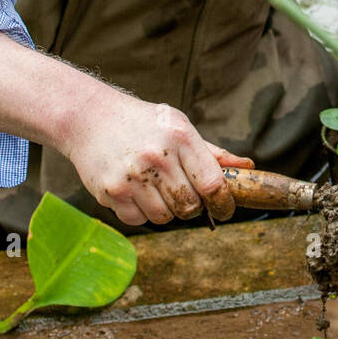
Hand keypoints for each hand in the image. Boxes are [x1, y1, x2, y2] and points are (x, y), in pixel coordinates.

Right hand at [60, 90, 253, 226]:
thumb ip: (212, 153)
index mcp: (180, 138)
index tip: (224, 209)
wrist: (90, 118)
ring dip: (167, 211)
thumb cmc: (144, 123)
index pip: (212, 183)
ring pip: (165, 218)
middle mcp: (157, 157)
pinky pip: (138, 220)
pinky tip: (138, 193)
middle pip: (190, 206)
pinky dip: (143, 213)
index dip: (224, 203)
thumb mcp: (180, 126)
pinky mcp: (111, 192)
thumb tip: (247, 167)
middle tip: (188, 197)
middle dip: (194, 207)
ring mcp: (132, 177)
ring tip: (159, 190)